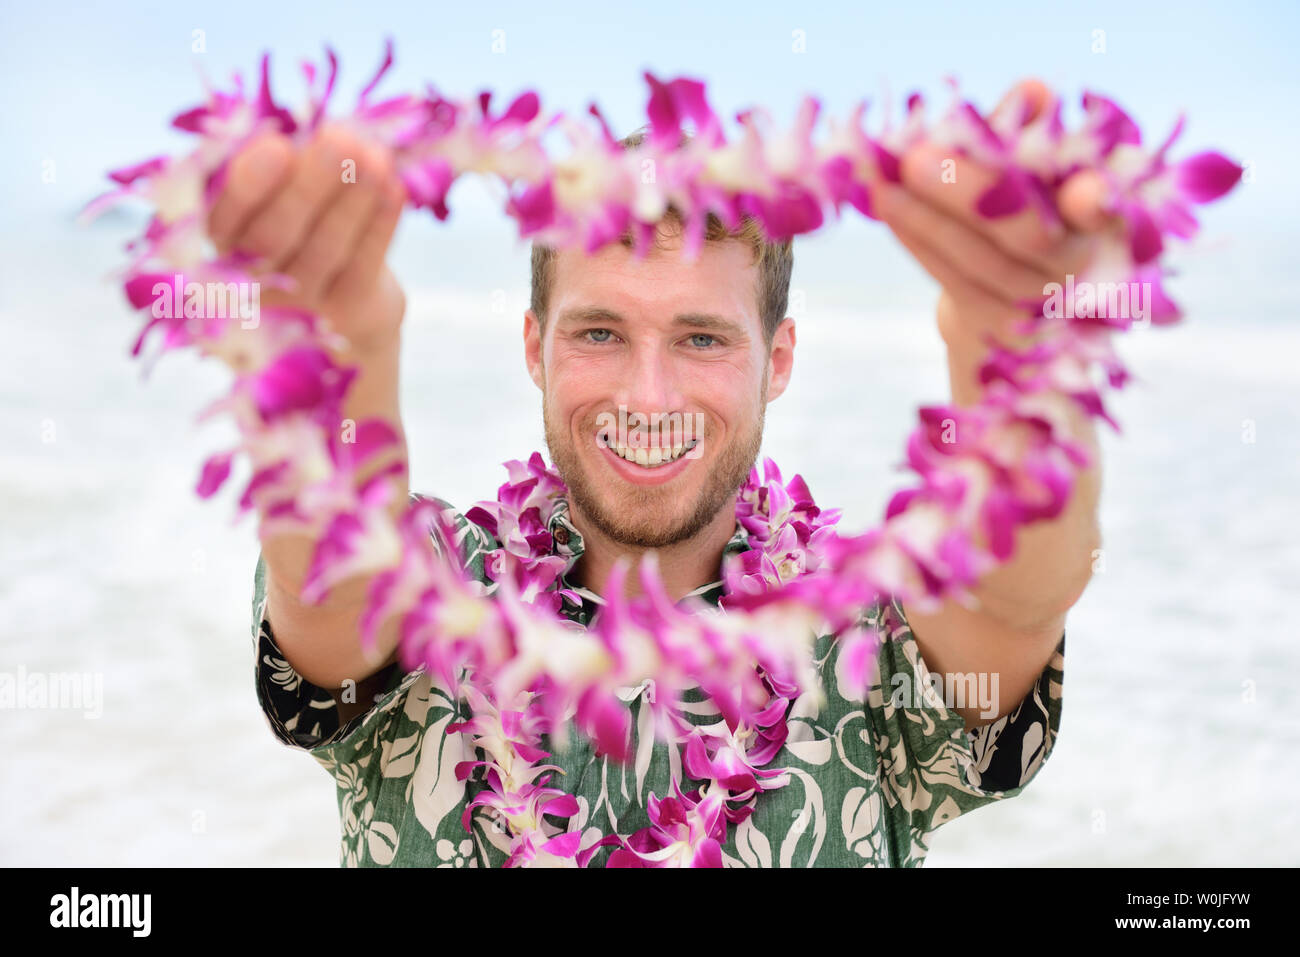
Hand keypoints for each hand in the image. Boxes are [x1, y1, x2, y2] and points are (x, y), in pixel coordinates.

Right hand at [205, 122, 408, 355]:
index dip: (248, 184)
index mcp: (220, 239)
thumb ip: (286, 160)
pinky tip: (393, 189)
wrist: (346, 294)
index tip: (277, 146)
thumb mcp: (283, 186)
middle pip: (273, 236)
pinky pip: (362, 267)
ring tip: (375, 156)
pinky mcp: (345, 312)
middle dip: (310, 185)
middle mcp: (248, 280)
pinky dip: (379, 226)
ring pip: (322, 250)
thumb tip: (319, 126)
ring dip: (352, 200)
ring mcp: (297, 304)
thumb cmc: (305, 218)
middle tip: (340, 141)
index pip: (221, 215)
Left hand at [870, 79, 1118, 357]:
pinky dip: (916, 238)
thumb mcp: (1050, 169)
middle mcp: (1084, 269)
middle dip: (970, 194)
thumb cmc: (1042, 214)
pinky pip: (952, 279)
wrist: (1024, 308)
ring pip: (981, 260)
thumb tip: (1032, 93)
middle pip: (1030, 234)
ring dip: (924, 216)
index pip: (1112, 211)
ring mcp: (1040, 308)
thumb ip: (1041, 131)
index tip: (1084, 190)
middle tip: (916, 158)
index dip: (1099, 204)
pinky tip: (885, 204)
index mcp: (1114, 220)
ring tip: (880, 178)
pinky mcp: (996, 330)